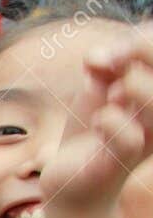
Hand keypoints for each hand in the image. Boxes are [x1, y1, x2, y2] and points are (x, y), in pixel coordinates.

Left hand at [42, 23, 152, 210]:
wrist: (72, 179)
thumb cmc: (91, 131)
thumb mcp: (96, 90)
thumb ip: (103, 67)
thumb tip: (98, 57)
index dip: (146, 38)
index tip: (112, 49)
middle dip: (142, 50)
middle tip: (106, 62)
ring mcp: (145, 139)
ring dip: (135, 86)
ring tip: (112, 93)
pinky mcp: (120, 162)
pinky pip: (130, 139)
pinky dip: (113, 122)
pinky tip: (100, 120)